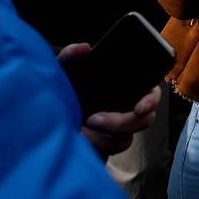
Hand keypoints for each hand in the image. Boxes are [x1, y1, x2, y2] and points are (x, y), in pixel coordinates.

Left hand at [57, 43, 160, 157]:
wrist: (47, 122)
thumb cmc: (59, 92)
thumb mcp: (62, 73)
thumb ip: (71, 56)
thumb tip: (86, 48)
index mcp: (123, 88)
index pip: (150, 92)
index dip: (150, 100)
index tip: (139, 108)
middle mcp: (125, 108)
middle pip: (145, 119)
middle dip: (121, 122)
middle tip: (93, 119)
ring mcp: (117, 130)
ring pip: (128, 138)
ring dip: (105, 137)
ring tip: (80, 131)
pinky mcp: (107, 146)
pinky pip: (114, 150)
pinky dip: (99, 146)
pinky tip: (81, 140)